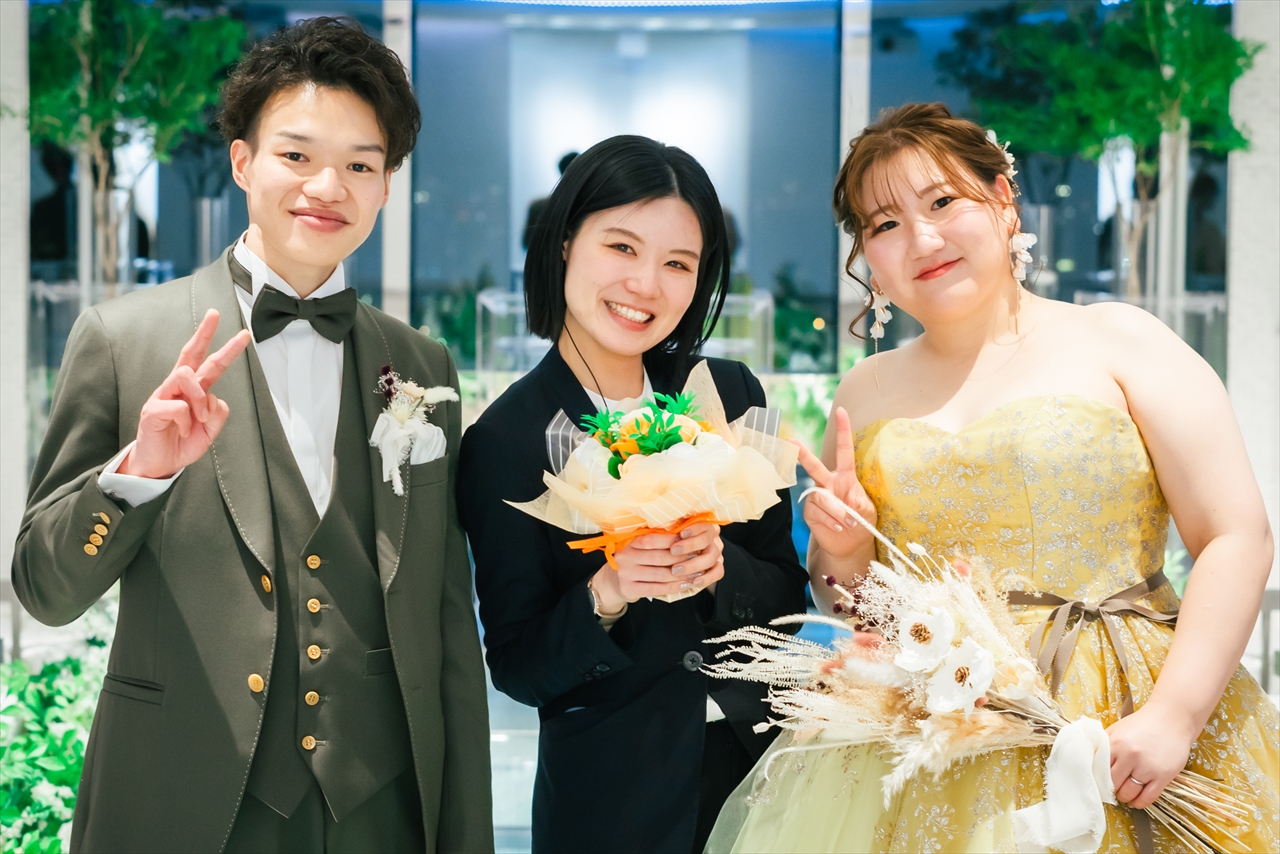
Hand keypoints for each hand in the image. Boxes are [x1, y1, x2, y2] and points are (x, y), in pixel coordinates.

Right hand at [119, 310, 251, 478]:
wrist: (160, 465)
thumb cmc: (182, 444)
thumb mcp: (210, 431)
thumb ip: (218, 414)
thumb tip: (216, 399)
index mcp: (194, 391)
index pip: (209, 363)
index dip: (225, 348)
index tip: (243, 333)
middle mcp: (178, 388)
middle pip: (191, 353)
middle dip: (204, 332)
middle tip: (215, 314)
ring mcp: (163, 396)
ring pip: (187, 377)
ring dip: (200, 400)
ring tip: (199, 420)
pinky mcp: (152, 409)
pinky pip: (178, 406)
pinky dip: (187, 422)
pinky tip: (182, 431)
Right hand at [591, 524, 725, 611]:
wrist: (611, 582)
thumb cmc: (633, 561)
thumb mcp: (638, 548)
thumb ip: (656, 542)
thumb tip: (684, 535)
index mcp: (630, 542)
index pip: (655, 539)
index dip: (674, 541)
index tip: (690, 542)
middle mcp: (626, 556)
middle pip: (660, 558)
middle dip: (682, 559)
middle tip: (698, 559)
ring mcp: (627, 574)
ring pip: (661, 575)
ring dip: (681, 575)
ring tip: (696, 574)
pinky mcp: (629, 589)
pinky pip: (656, 589)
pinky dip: (673, 587)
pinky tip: (685, 585)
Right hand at [795, 406, 875, 559]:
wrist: (850, 544)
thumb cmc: (862, 523)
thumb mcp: (867, 511)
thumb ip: (857, 504)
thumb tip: (844, 504)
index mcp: (845, 476)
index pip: (844, 450)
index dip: (842, 431)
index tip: (841, 411)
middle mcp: (828, 483)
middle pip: (814, 465)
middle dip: (802, 454)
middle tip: (790, 442)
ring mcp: (817, 497)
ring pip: (821, 497)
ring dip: (837, 511)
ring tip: (847, 523)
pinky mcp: (810, 512)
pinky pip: (816, 512)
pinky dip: (830, 521)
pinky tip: (837, 528)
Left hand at [1107, 700, 1196, 809]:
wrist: (1172, 719)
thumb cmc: (1143, 724)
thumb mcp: (1118, 729)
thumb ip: (1105, 744)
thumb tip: (1090, 759)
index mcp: (1115, 744)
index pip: (1100, 770)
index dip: (1098, 779)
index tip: (1099, 783)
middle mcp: (1130, 757)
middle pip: (1114, 784)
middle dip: (1111, 789)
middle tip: (1112, 790)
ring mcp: (1147, 768)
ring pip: (1130, 793)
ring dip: (1125, 797)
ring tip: (1125, 795)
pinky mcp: (1163, 776)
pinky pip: (1149, 797)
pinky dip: (1140, 802)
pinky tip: (1136, 801)